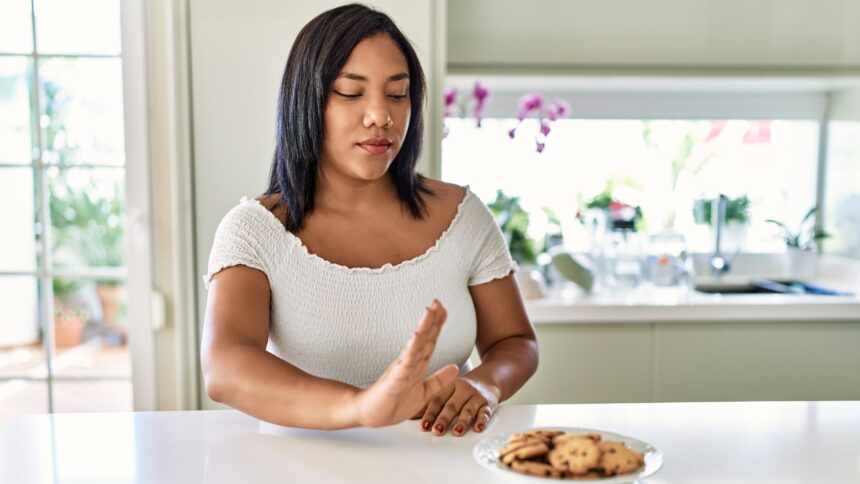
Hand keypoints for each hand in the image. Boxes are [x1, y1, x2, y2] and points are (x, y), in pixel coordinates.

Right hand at [353, 300, 458, 427]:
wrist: (371, 416)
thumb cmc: (393, 404)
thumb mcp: (424, 392)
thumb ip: (439, 380)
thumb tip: (456, 367)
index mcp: (416, 365)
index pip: (429, 341)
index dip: (437, 325)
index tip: (443, 308)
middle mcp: (409, 363)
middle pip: (423, 338)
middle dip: (432, 320)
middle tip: (438, 301)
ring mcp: (401, 369)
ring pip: (415, 345)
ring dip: (423, 327)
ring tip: (429, 310)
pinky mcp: (395, 380)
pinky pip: (405, 363)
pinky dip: (411, 349)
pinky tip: (416, 336)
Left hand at [417, 376, 499, 436]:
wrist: (488, 380)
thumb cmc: (462, 390)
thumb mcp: (446, 391)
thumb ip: (431, 403)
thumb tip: (410, 416)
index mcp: (449, 385)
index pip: (438, 400)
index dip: (430, 413)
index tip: (424, 426)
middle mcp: (463, 389)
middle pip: (452, 406)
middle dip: (444, 419)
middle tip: (437, 431)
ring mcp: (476, 396)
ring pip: (468, 410)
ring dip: (462, 421)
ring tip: (457, 432)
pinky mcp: (488, 404)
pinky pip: (485, 412)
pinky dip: (482, 420)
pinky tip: (478, 428)